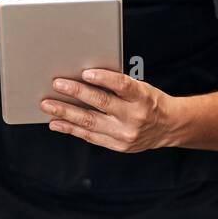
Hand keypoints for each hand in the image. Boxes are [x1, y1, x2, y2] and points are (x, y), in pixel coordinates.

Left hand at [41, 69, 180, 152]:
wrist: (169, 126)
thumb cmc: (150, 101)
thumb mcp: (141, 88)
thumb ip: (117, 85)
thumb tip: (83, 76)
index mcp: (143, 97)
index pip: (122, 85)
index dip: (104, 78)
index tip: (85, 72)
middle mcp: (135, 117)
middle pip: (101, 104)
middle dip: (76, 93)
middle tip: (56, 85)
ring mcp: (125, 134)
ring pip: (90, 122)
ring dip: (66, 113)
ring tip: (48, 105)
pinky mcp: (118, 146)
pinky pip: (90, 136)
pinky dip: (71, 129)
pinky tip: (56, 123)